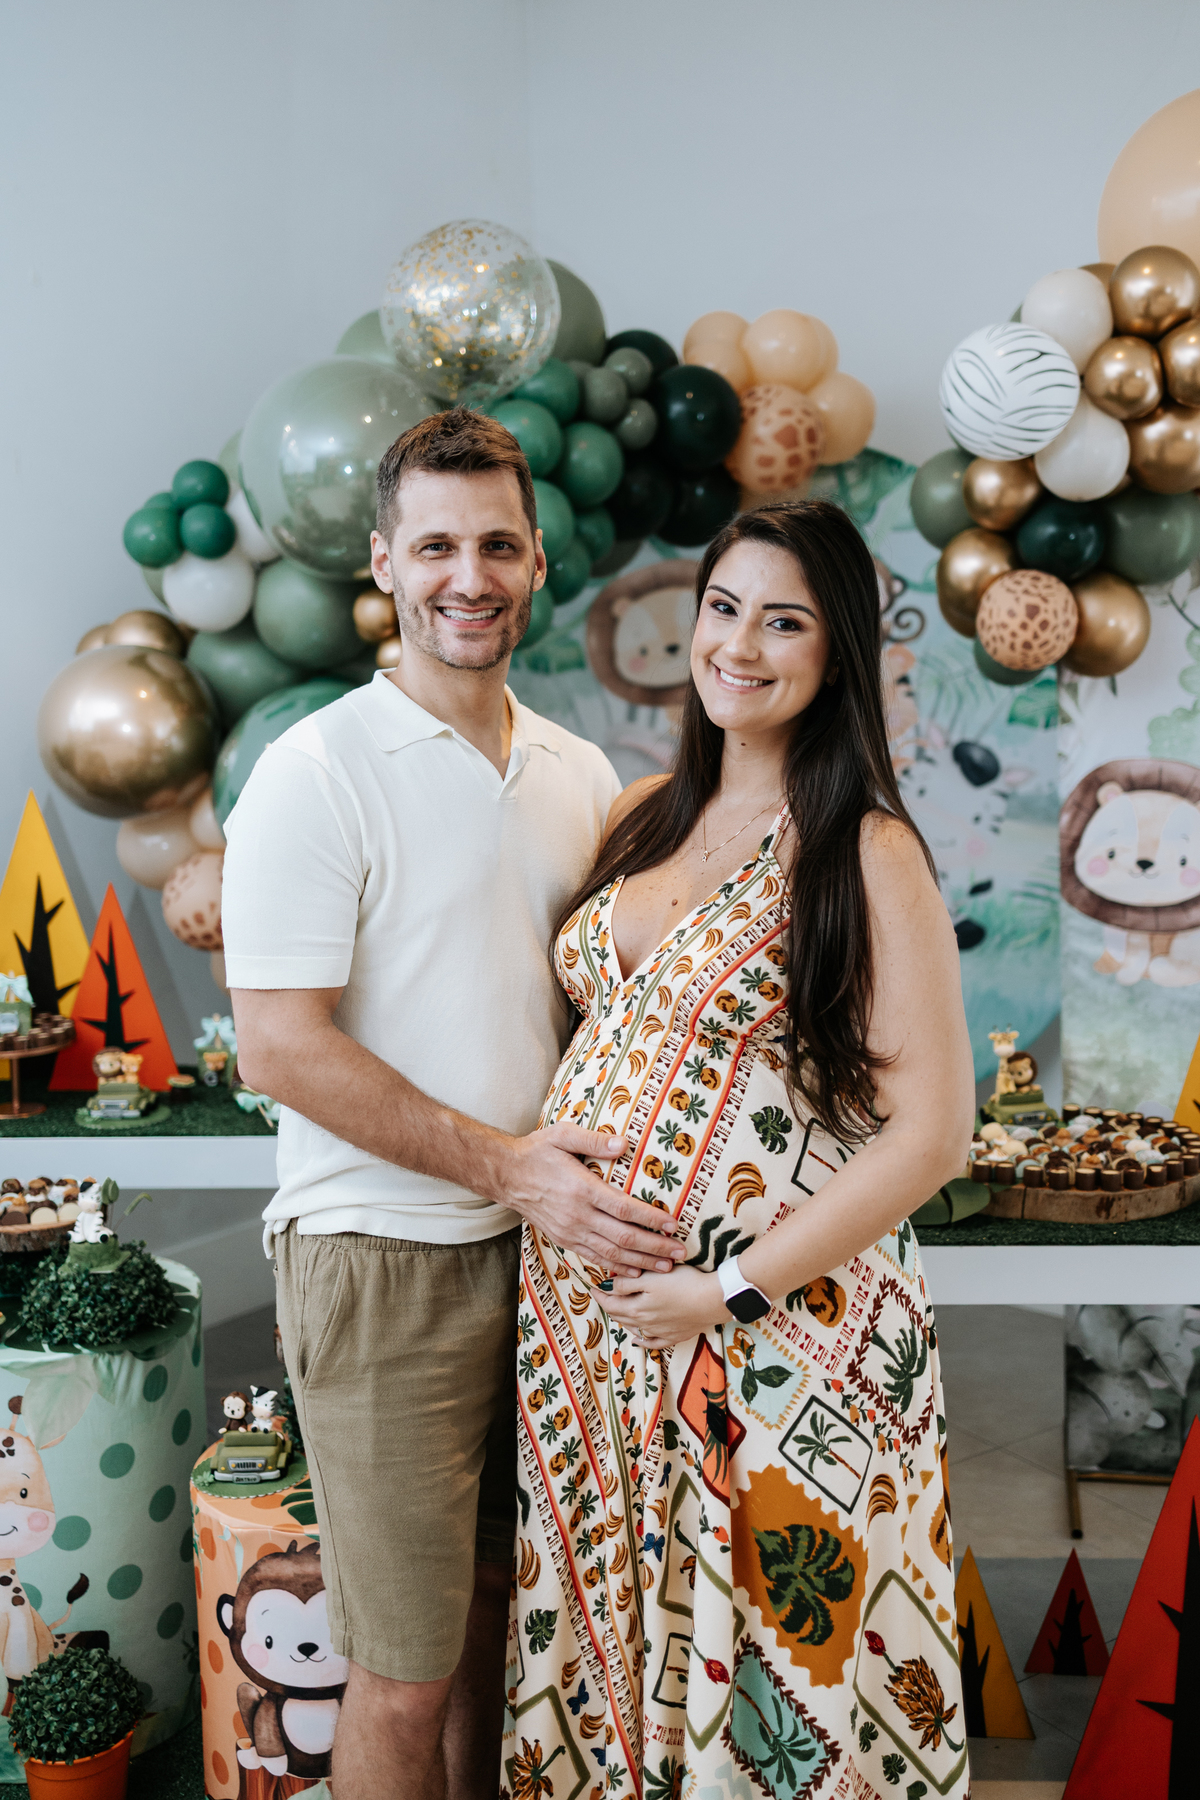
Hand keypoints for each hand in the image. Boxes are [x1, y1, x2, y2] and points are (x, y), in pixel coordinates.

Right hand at [500, 1125, 685, 1276]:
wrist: (507, 1175)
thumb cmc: (538, 1151)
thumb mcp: (563, 1134)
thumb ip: (594, 1141)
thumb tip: (624, 1144)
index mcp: (582, 1189)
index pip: (624, 1209)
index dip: (651, 1219)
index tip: (673, 1224)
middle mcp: (578, 1215)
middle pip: (623, 1237)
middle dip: (655, 1246)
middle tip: (680, 1251)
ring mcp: (571, 1231)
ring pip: (612, 1253)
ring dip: (641, 1261)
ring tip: (667, 1266)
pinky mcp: (565, 1239)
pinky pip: (595, 1258)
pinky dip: (617, 1267)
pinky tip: (635, 1271)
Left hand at [592, 1265, 725, 1348]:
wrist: (712, 1300)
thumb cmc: (683, 1284)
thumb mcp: (651, 1278)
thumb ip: (627, 1284)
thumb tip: (608, 1286)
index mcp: (637, 1308)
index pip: (610, 1303)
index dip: (600, 1295)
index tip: (593, 1287)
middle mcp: (645, 1323)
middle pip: (620, 1316)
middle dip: (609, 1306)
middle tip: (604, 1296)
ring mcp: (660, 1332)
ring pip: (634, 1328)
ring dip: (622, 1320)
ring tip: (617, 1311)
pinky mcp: (674, 1336)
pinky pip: (652, 1342)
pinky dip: (642, 1341)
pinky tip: (637, 1339)